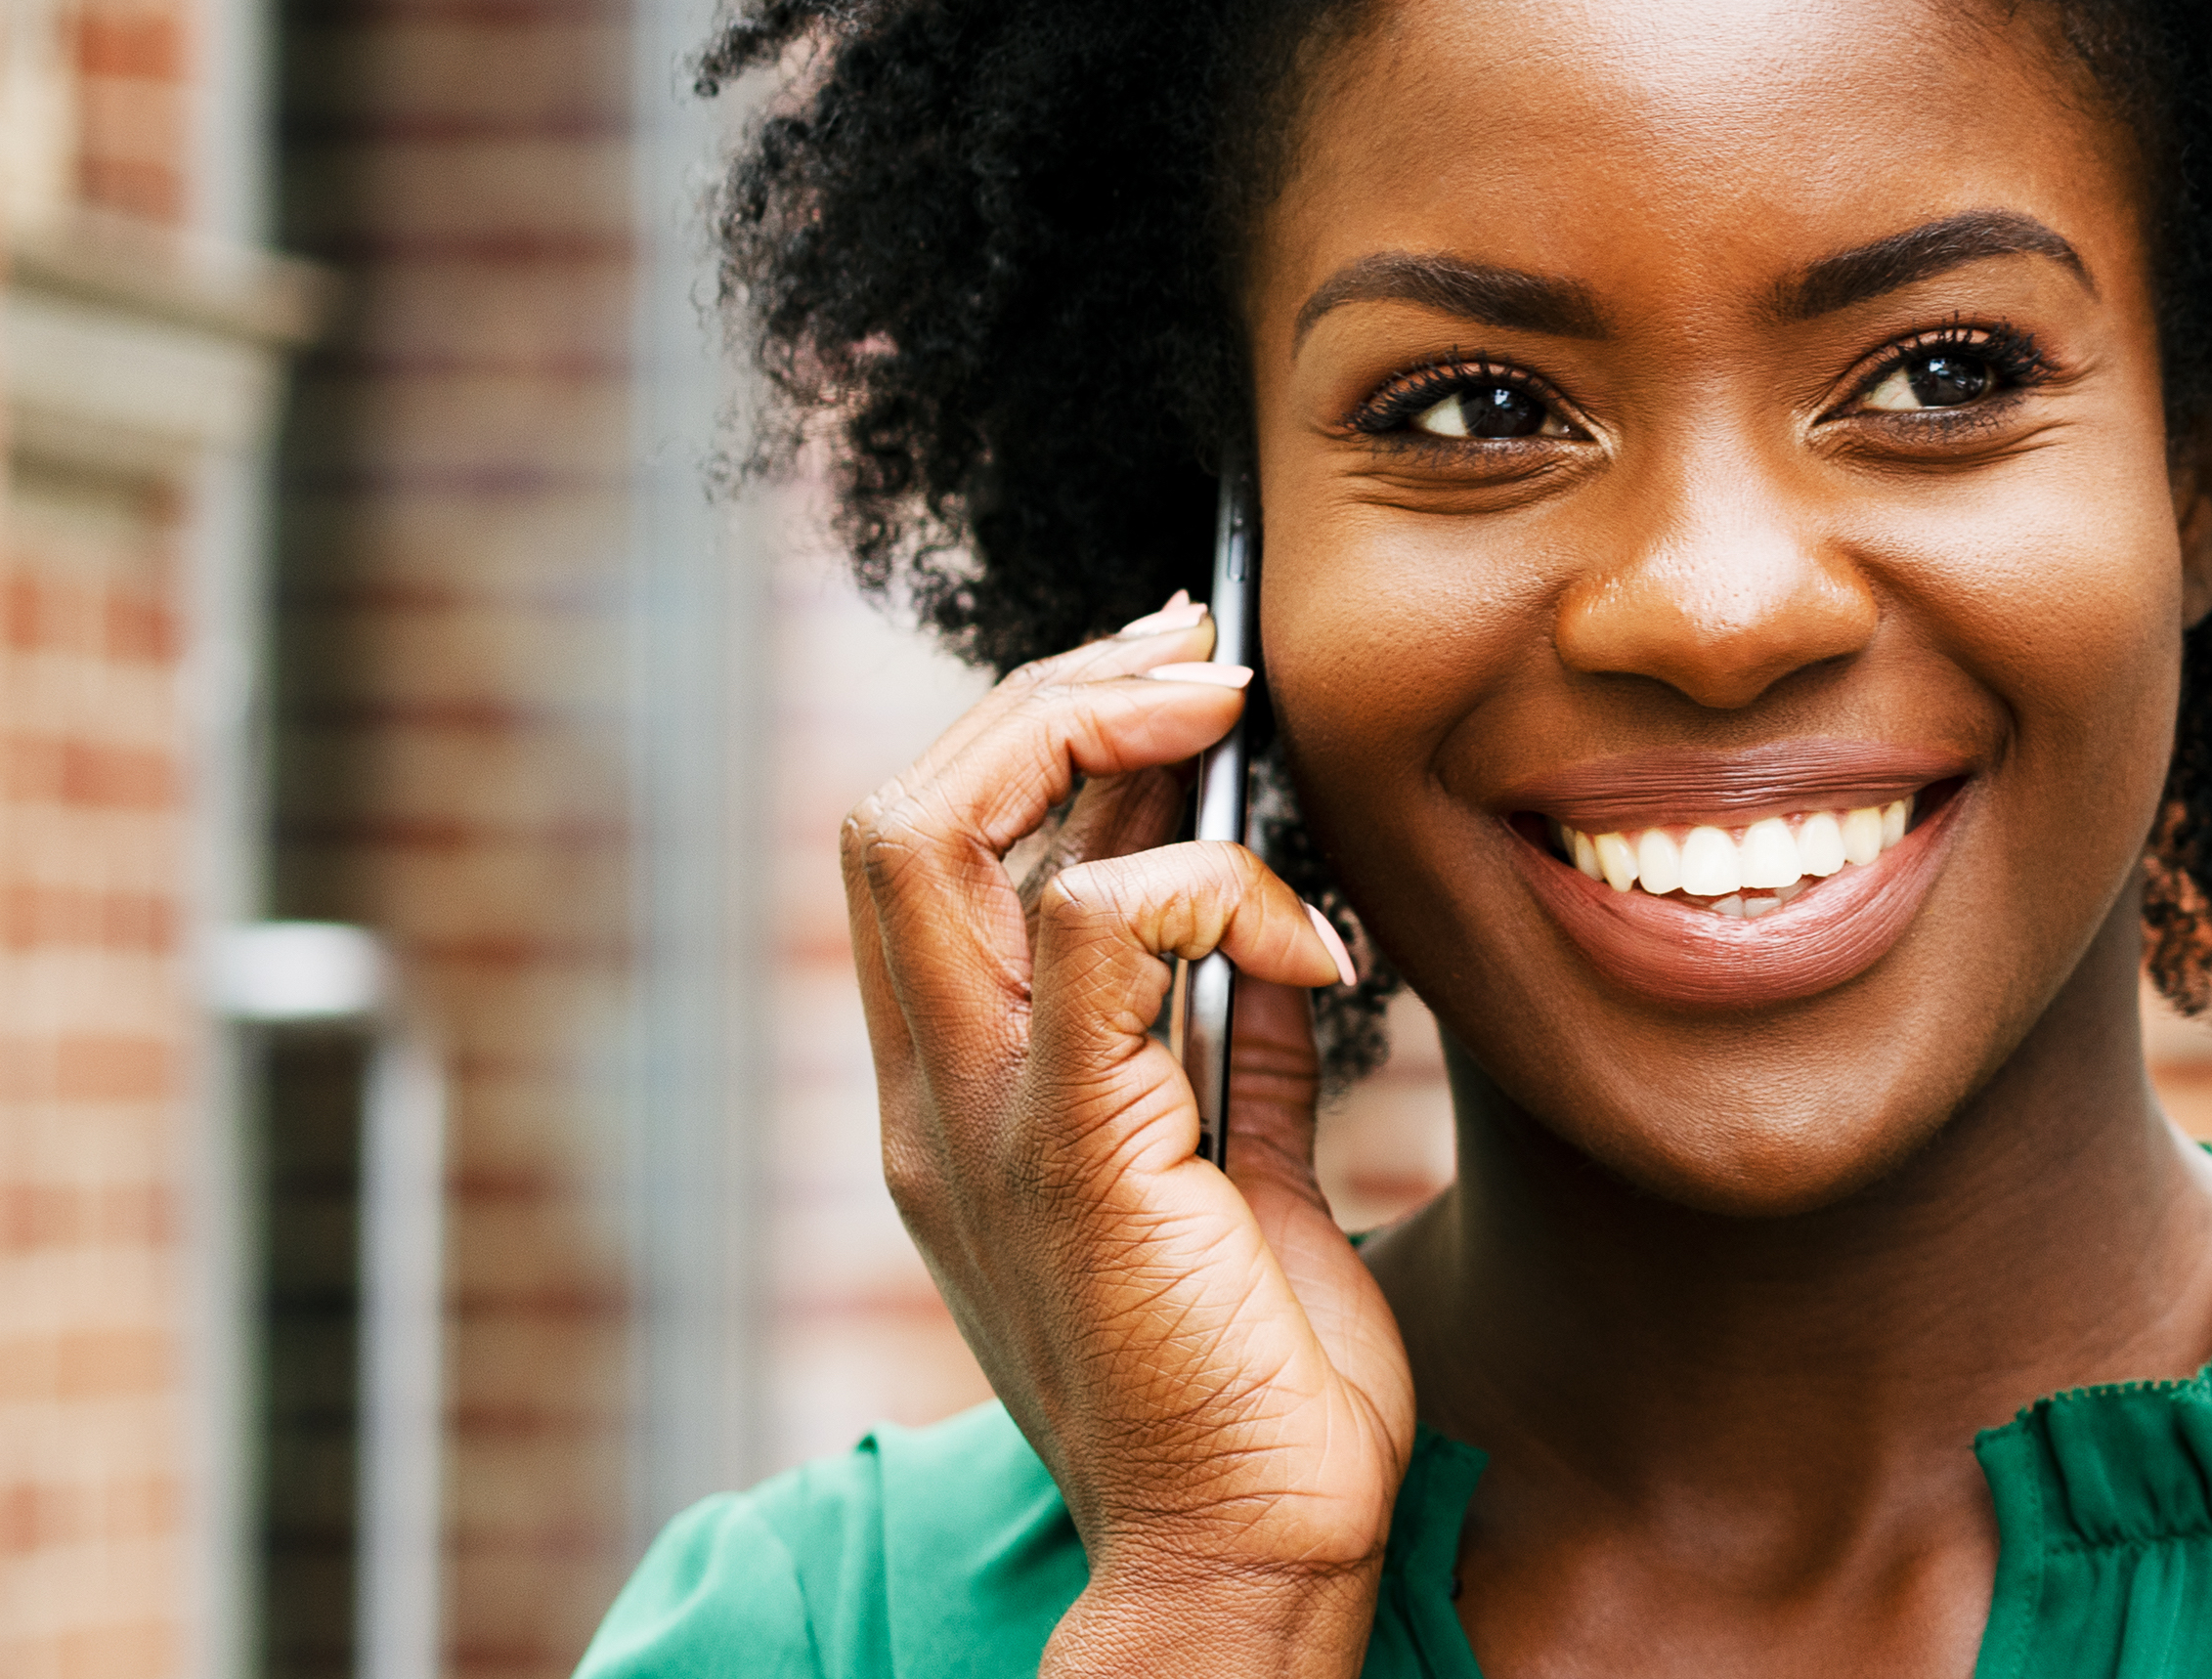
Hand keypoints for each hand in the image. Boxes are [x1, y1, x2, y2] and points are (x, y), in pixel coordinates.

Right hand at [840, 602, 1412, 1676]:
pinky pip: (1087, 931)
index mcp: (965, 1101)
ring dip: (1090, 732)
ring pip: (930, 837)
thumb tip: (1265, 919)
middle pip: (896, 816)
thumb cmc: (1258, 1386)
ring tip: (1225, 715)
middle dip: (1044, 694)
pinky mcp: (1072, 1157)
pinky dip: (1205, 882)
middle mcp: (938, 1102)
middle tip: (1191, 654)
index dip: (1039, 736)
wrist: (1253, 1556)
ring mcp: (982, 1128)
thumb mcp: (1236, 1172)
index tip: (1174, 681)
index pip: (934, 860)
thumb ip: (1223, 1046)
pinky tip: (1315, 943)